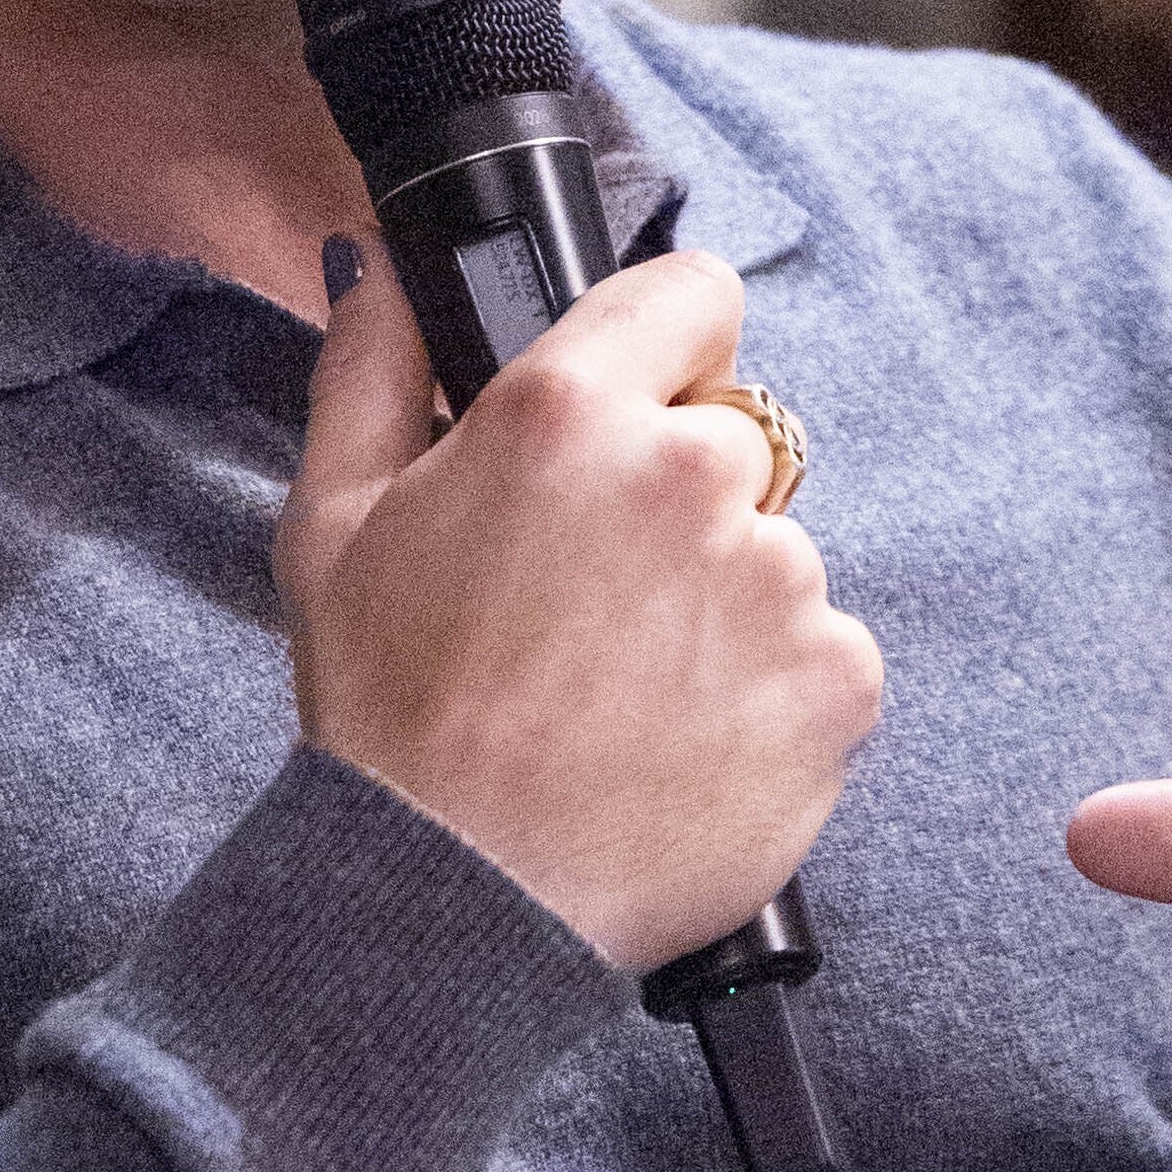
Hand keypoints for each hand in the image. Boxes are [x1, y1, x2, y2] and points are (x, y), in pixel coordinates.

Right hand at [278, 246, 881, 967]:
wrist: (459, 902)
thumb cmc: (390, 719)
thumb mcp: (333, 523)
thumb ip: (374, 368)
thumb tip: (386, 269)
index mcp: (569, 413)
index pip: (694, 294)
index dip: (664, 350)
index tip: (638, 411)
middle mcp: (690, 474)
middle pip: (734, 437)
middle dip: (678, 499)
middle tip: (595, 604)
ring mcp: (778, 578)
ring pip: (776, 555)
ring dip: (725, 606)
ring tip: (628, 695)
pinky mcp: (838, 678)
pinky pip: (823, 654)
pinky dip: (772, 695)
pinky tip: (682, 743)